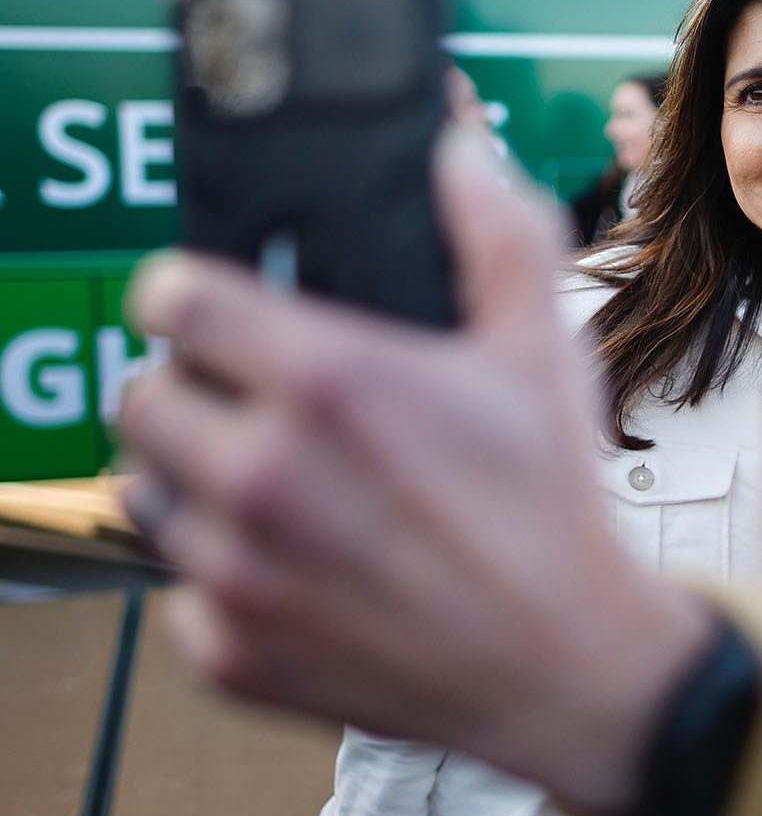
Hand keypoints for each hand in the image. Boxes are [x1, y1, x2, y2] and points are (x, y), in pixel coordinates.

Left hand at [119, 121, 711, 811]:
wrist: (566, 665)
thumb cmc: (553, 506)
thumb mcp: (543, 352)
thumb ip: (497, 233)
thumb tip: (455, 150)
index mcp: (327, 383)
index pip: (170, 299)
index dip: (189, 292)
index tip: (213, 307)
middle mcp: (261, 474)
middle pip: (140, 396)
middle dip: (192, 388)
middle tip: (260, 404)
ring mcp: (237, 573)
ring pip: (149, 491)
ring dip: (197, 479)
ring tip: (277, 486)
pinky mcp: (232, 654)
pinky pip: (178, 595)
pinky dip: (222, 582)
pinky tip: (295, 570)